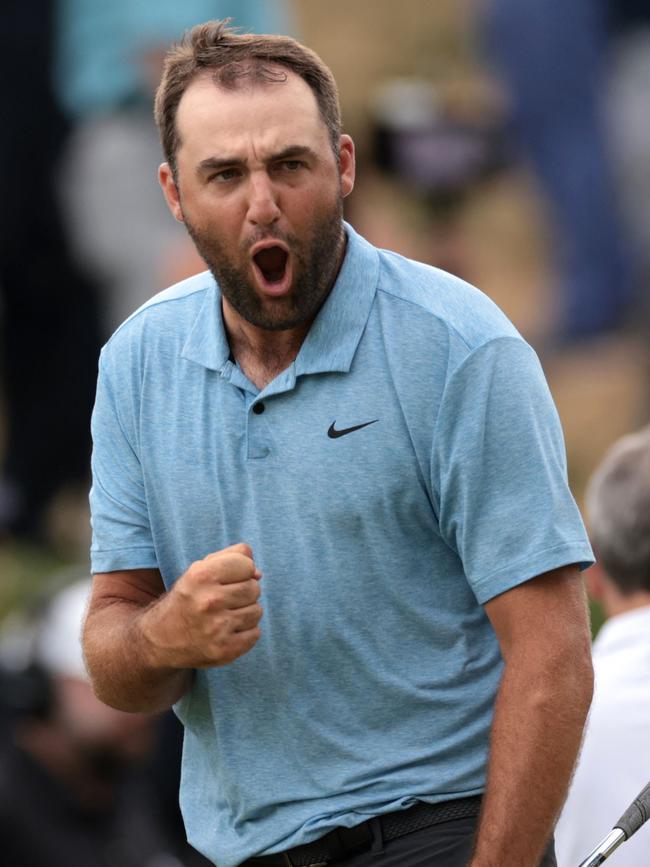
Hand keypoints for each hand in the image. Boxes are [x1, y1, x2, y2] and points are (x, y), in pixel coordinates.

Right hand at [141, 543, 262, 668]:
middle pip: (254, 588)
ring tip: (226, 615)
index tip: (230, 578)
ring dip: (246, 612)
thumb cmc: (187, 598)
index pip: (247, 565)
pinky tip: (228, 631)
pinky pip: (255, 634)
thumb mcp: (200, 569)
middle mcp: (208, 601)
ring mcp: (217, 628)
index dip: (242, 570)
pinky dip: (246, 632)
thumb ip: (231, 557)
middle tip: (226, 599)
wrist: (159, 639)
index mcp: (201, 576)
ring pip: (257, 611)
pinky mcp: (224, 650)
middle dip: (245, 592)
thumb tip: (258, 573)